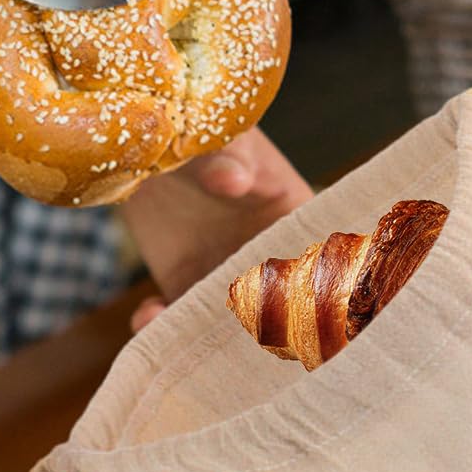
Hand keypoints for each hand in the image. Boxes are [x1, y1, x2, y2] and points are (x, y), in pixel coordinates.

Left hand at [118, 128, 311, 330]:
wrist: (147, 140)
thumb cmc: (204, 125)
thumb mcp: (222, 134)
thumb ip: (228, 155)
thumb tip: (232, 181)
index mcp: (297, 217)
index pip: (323, 261)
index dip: (322, 292)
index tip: (306, 312)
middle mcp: (268, 255)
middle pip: (281, 305)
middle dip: (264, 331)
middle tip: (243, 345)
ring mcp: (225, 274)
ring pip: (228, 321)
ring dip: (209, 339)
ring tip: (184, 333)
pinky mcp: (184, 284)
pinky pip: (177, 316)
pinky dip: (162, 324)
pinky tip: (147, 316)